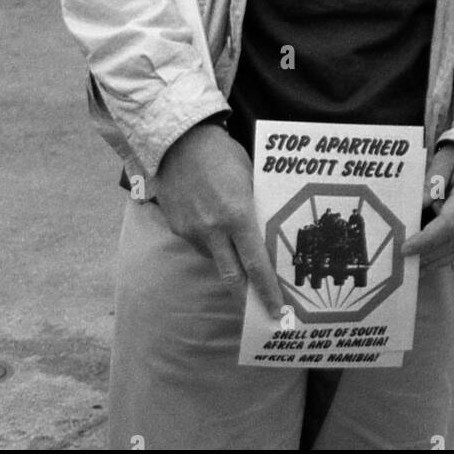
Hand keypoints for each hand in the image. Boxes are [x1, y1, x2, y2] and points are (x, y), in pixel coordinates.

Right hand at [155, 122, 282, 314]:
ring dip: (227, 261)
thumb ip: (254, 209)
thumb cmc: (222, 154)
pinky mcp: (177, 227)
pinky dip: (210, 242)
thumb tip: (265, 235)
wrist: (178, 140)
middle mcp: (213, 230)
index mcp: (237, 216)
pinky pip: (199, 244)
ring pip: (215, 259)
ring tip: (234, 246)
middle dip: (246, 298)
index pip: (256, 266)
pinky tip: (212, 224)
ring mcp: (192, 231)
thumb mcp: (249, 179)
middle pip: (232, 278)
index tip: (276, 312)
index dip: (267, 292)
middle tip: (258, 313)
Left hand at [402, 143, 453, 268]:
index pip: (450, 223)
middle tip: (406, 262)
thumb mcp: (444, 159)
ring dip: (440, 259)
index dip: (427, 239)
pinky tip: (434, 257)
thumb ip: (429, 184)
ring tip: (417, 266)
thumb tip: (415, 211)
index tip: (406, 248)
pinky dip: (452, 253)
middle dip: (430, 254)